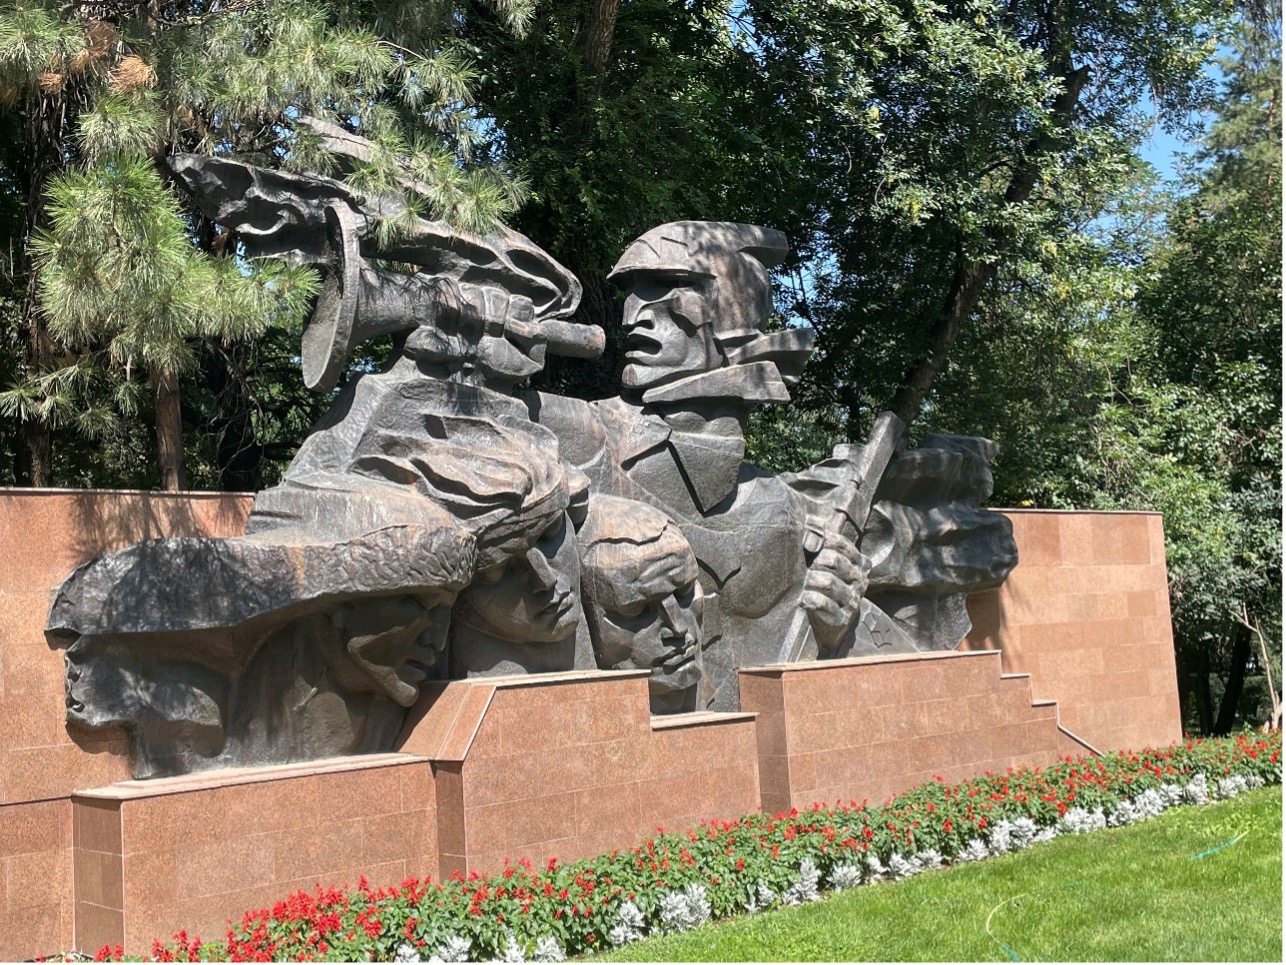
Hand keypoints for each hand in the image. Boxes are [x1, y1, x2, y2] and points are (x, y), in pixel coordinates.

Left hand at [800, 531, 869, 652]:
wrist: (829, 621)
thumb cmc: (824, 583)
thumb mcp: (825, 560)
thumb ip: (821, 540)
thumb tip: (809, 521)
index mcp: (859, 562)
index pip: (841, 544)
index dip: (822, 541)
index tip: (808, 545)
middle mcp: (860, 580)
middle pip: (834, 561)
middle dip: (815, 562)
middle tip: (806, 567)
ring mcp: (853, 600)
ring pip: (829, 582)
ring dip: (811, 581)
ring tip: (804, 583)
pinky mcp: (842, 618)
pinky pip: (824, 604)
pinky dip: (810, 599)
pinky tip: (803, 598)